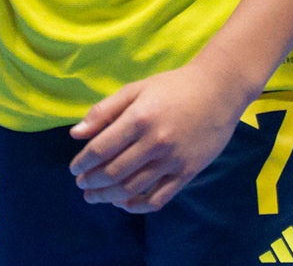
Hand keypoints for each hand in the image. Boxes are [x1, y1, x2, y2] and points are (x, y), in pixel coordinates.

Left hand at [67, 60, 249, 213]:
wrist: (219, 90)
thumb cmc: (174, 87)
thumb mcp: (136, 89)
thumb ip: (105, 110)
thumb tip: (76, 133)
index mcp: (139, 118)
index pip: (101, 149)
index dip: (83, 163)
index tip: (74, 169)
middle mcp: (154, 142)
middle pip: (113, 172)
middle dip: (92, 183)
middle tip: (81, 186)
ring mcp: (172, 160)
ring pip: (132, 188)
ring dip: (108, 197)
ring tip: (96, 197)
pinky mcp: (187, 172)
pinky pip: (159, 198)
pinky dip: (137, 206)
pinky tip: (124, 204)